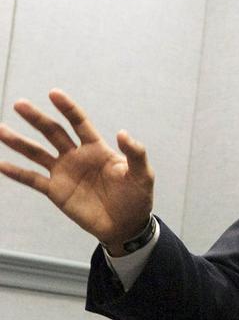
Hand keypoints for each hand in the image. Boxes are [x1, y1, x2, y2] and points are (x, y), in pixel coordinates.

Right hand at [0, 89, 153, 254]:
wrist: (127, 225)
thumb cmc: (137, 197)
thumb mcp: (143, 174)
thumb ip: (135, 153)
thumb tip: (122, 133)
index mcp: (97, 148)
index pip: (79, 123)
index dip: (68, 108)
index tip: (54, 93)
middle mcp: (77, 156)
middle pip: (53, 132)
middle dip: (37, 118)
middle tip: (19, 104)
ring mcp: (64, 173)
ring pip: (37, 153)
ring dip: (19, 142)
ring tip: (1, 130)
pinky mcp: (56, 191)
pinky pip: (33, 179)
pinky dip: (16, 172)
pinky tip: (1, 164)